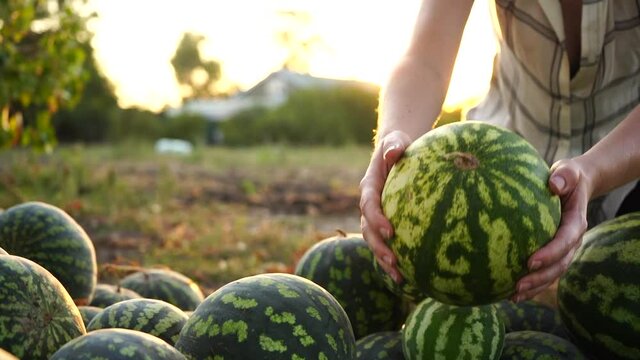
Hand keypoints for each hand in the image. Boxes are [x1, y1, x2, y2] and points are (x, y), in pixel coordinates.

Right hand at [359, 131, 411, 282]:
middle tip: (393, 259)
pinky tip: (410, 275)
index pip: (368, 204)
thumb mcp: (396, 141)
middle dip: (378, 246)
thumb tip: (393, 152)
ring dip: (384, 259)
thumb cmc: (399, 145)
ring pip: (374, 241)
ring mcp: (376, 216)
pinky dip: (394, 259)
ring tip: (399, 276)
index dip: (376, 219)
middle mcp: (369, 204)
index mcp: (369, 186)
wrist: (397, 151)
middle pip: (367, 229)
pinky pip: (387, 243)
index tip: (390, 231)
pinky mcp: (386, 224)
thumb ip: (394, 145)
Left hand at [513, 158, 591, 301]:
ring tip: (512, 296)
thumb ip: (564, 176)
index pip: (565, 241)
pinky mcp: (552, 253)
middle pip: (559, 265)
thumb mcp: (568, 171)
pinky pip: (543, 272)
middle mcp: (571, 241)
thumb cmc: (566, 177)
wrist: (573, 185)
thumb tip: (553, 184)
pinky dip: (530, 284)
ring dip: (534, 287)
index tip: (530, 261)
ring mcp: (563, 250)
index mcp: (576, 223)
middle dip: (540, 278)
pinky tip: (509, 293)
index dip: (550, 253)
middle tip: (518, 285)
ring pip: (551, 274)